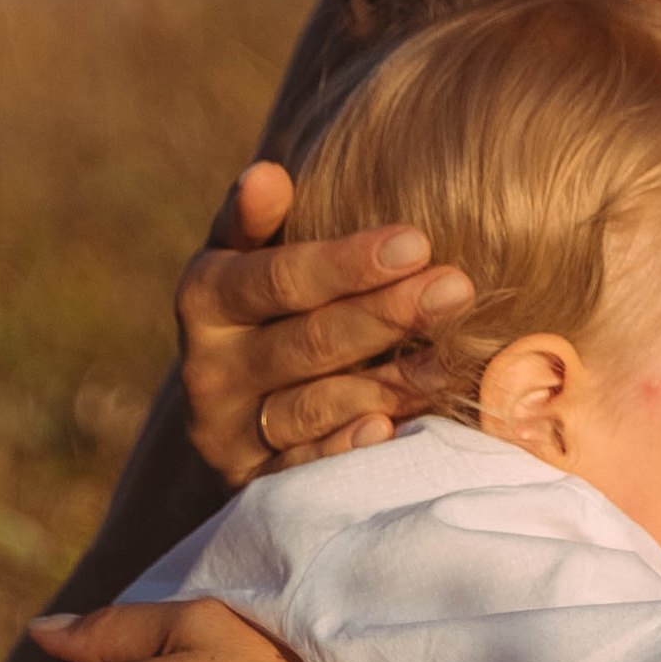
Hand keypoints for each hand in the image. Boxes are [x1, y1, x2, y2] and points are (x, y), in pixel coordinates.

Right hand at [176, 163, 473, 483]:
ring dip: (382, 383)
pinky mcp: (252, 486)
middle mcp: (207, 371)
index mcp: (204, 298)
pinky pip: (302, 472)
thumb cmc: (263, 306)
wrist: (235, 404)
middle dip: (383, 314)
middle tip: (455, 288)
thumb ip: (257, 220)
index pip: (275, 279)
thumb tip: (267, 175)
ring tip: (446, 361)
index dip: (344, 263)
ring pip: (310, 407)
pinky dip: (345, 450)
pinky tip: (393, 430)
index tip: (417, 242)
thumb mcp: (249, 256)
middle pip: (303, 343)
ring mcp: (228, 434)